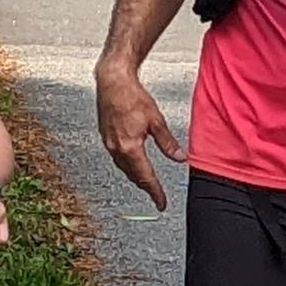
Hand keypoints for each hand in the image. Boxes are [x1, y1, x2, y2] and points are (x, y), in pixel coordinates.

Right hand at [96, 62, 185, 210]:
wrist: (112, 82)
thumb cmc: (132, 96)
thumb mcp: (156, 120)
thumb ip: (168, 142)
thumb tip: (180, 158)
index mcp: (130, 147)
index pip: (146, 177)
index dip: (155, 192)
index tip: (161, 203)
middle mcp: (116, 149)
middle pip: (133, 176)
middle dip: (146, 186)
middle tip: (156, 195)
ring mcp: (108, 144)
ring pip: (124, 168)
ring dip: (136, 177)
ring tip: (147, 182)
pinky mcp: (105, 137)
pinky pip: (118, 158)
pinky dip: (128, 165)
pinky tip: (133, 162)